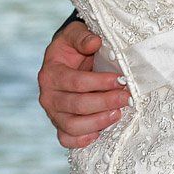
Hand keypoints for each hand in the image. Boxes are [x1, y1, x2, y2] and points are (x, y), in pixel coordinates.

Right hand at [38, 19, 130, 147]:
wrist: (67, 60)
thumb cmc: (73, 47)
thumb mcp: (75, 33)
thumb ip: (83, 36)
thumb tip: (94, 43)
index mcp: (50, 73)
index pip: (75, 82)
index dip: (100, 82)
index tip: (121, 80)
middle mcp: (48, 96)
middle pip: (76, 105)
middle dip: (104, 102)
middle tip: (126, 98)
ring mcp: (53, 113)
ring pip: (72, 126)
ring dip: (98, 122)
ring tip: (118, 113)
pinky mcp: (59, 126)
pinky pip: (67, 140)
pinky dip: (82, 140)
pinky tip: (100, 133)